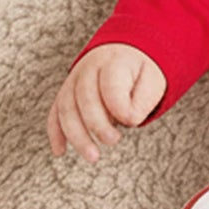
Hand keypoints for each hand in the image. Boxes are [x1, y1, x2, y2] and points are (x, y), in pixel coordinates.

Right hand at [48, 44, 166, 162]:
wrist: (124, 52)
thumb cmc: (140, 71)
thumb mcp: (153, 80)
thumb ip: (143, 100)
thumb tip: (128, 121)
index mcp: (114, 61)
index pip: (110, 85)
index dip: (119, 107)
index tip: (132, 121)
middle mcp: (88, 68)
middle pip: (84, 98)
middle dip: (97, 124)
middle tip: (113, 141)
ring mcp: (73, 81)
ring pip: (66, 108)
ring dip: (76, 135)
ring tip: (92, 156)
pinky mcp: (65, 94)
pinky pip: (55, 113)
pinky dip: (55, 133)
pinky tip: (60, 151)